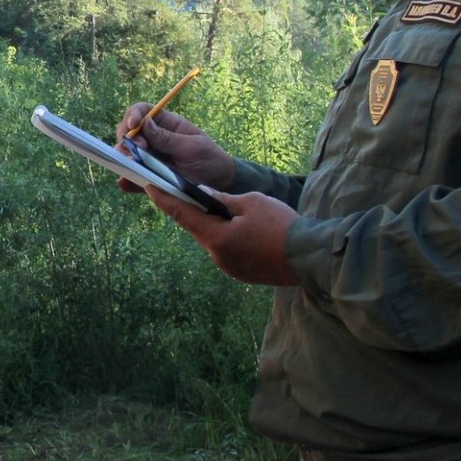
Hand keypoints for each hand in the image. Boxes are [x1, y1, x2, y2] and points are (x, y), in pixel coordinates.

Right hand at [117, 105, 236, 190]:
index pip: (143, 111)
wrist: (219, 183)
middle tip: (135, 150)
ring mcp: (149, 157)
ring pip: (126, 153)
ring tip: (130, 166)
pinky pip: (133, 176)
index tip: (132, 125)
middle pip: (128, 132)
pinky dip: (127, 179)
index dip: (133, 114)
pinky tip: (125, 183)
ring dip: (123, 158)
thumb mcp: (192, 147)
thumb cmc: (210, 158)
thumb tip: (144, 124)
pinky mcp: (149, 176)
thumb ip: (168, 138)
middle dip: (126, 139)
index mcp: (166, 124)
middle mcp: (154, 139)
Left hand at [144, 184, 298, 285]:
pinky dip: (228, 237)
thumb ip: (223, 199)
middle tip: (185, 192)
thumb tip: (203, 195)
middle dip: (192, 211)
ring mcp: (229, 268)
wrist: (310, 258)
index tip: (150, 187)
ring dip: (214, 225)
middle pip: (197, 229)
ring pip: (213, 240)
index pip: (182, 215)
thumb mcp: (251, 203)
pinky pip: (227, 251)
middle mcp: (217, 256)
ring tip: (221, 210)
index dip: (164, 199)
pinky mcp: (242, 274)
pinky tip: (239, 229)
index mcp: (216, 238)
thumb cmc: (282, 226)